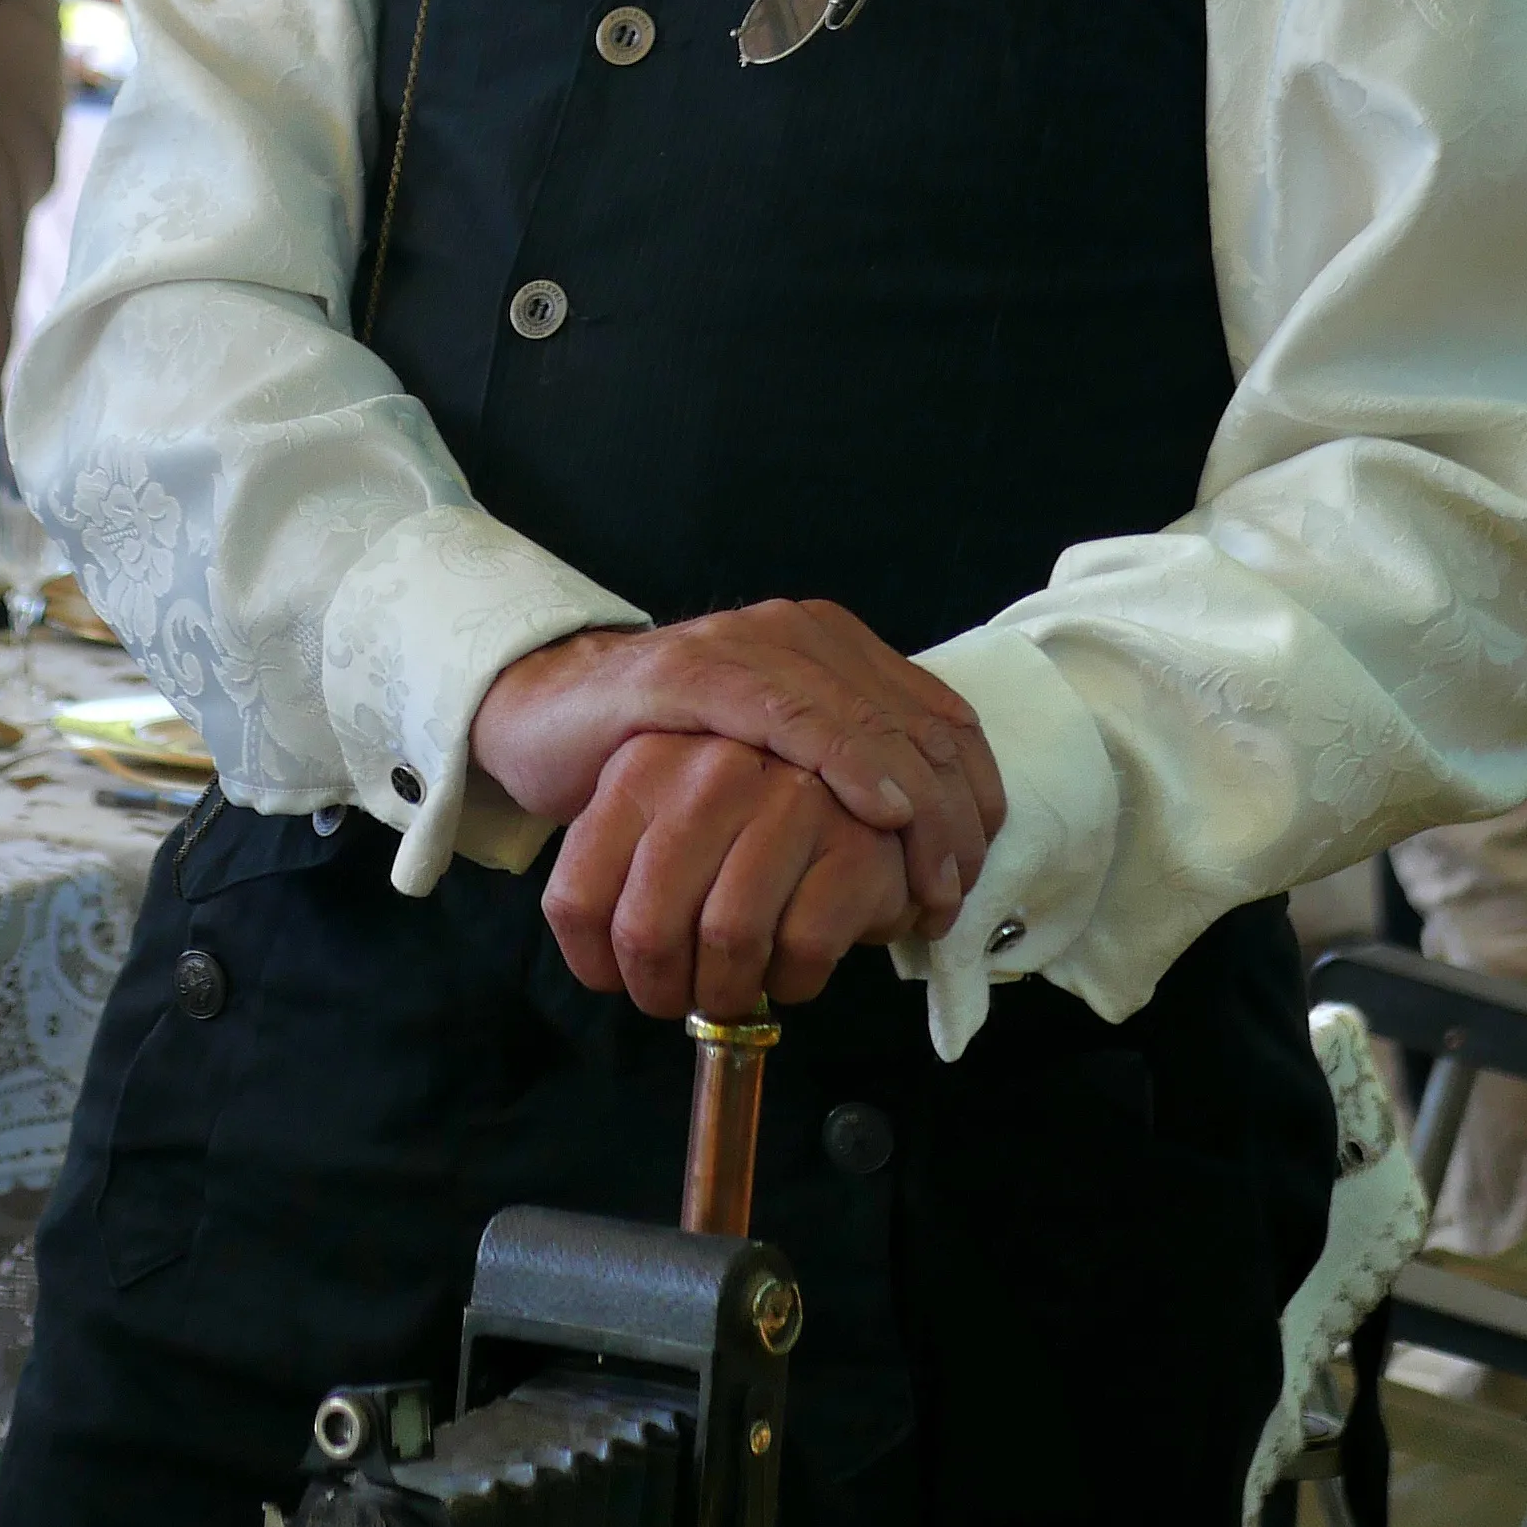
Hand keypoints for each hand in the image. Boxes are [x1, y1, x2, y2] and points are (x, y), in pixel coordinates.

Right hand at [472, 603, 999, 934]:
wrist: (547, 714)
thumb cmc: (666, 754)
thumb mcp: (772, 767)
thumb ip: (839, 782)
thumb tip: (925, 854)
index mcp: (831, 648)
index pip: (937, 717)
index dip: (975, 794)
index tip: (980, 867)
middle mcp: (798, 633)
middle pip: (913, 722)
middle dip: (952, 815)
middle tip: (955, 893)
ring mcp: (744, 646)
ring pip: (864, 718)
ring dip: (915, 803)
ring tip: (932, 873)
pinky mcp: (690, 671)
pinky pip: (787, 712)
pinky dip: (845, 758)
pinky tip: (880, 807)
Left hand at [540, 732, 919, 1019]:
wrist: (870, 795)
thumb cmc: (746, 829)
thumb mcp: (662, 822)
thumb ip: (619, 875)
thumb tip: (602, 969)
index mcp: (643, 767)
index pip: (578, 898)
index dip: (595, 965)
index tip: (621, 981)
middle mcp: (714, 771)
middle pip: (647, 930)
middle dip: (660, 991)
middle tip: (682, 999)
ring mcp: (791, 801)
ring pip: (726, 940)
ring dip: (726, 992)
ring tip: (733, 989)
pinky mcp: (856, 845)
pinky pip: (802, 949)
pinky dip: (791, 982)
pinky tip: (789, 968)